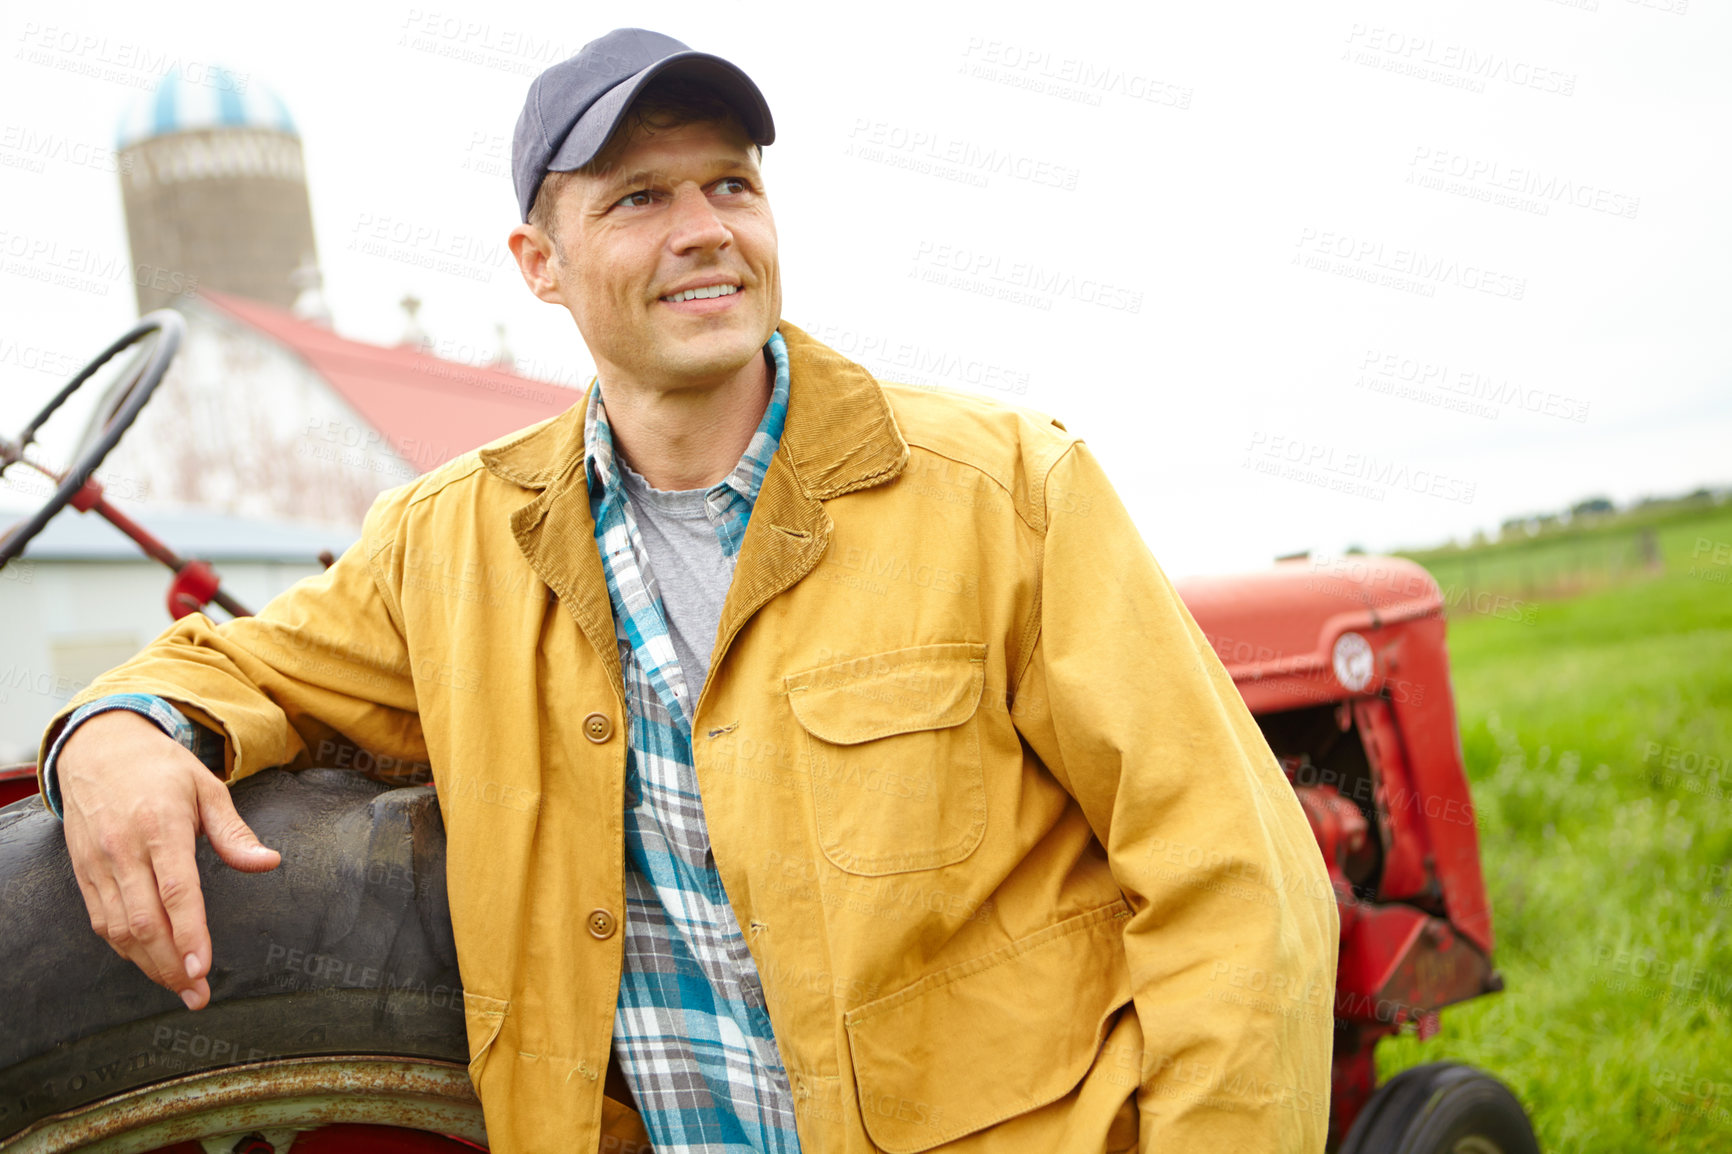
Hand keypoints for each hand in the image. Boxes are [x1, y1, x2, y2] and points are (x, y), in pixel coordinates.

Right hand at [56, 710, 279, 1008]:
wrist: (99, 749)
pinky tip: (150, 962)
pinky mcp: (83, 873)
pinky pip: (103, 921)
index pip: (176, 891)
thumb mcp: (208, 788)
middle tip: (198, 994)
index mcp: (160, 826)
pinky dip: (126, 948)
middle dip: (172, 965)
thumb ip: (234, 834)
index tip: (203, 968)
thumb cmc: (162, 769)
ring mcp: (98, 864)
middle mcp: (123, 849)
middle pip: (145, 922)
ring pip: (120, 929)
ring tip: (180, 987)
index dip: (189, 934)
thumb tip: (269, 863)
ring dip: (149, 965)